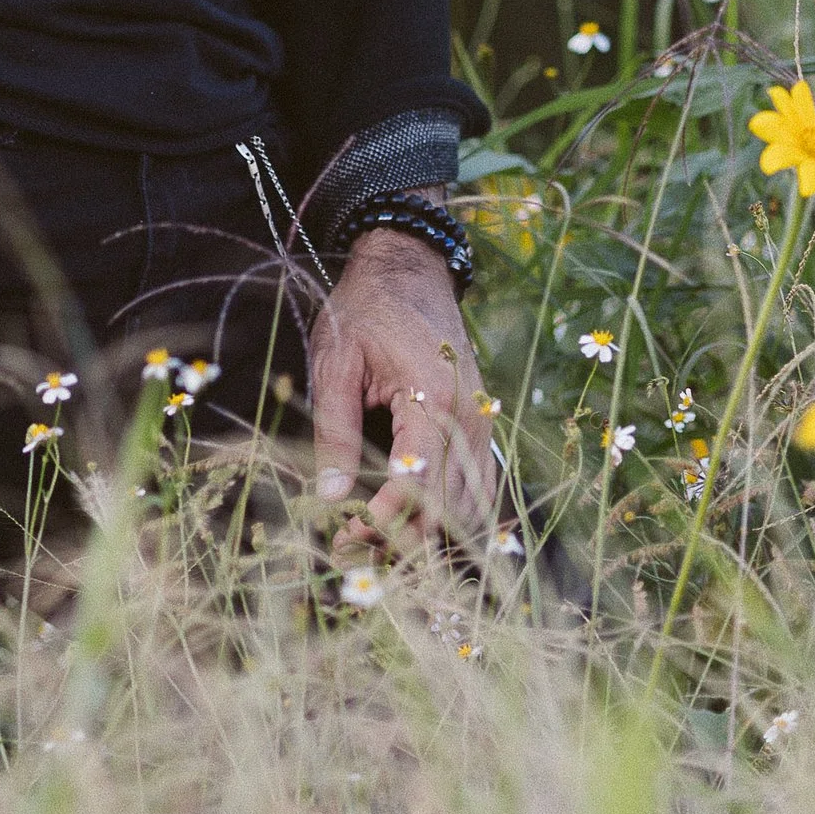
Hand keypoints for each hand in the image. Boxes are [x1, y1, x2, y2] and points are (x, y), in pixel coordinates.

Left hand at [308, 222, 494, 545]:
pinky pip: (480, 487)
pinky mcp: (483, 423)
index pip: (416, 487)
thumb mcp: (336, 361)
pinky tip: (414, 519)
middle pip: (448, 508)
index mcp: (433, 399)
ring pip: (470, 506)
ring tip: (375, 537)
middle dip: (400, 538)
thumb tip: (331, 497)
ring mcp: (483, 422)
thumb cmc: (366, 307)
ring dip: (427, 532)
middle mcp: (470, 418)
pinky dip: (452, 513)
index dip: (379, 524)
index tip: (341, 540)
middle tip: (350, 547)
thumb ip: (334, 428)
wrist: (409, 266)